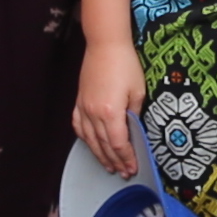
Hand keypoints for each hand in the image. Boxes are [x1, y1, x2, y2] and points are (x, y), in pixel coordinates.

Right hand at [73, 39, 143, 178]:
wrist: (105, 44)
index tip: (132, 167)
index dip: (126, 157)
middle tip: (123, 172)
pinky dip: (85, 138)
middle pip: (104, 145)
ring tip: (109, 166)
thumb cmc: (125, 64)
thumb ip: (135, 113)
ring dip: (100, 155)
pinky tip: (91, 144)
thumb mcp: (138, 90)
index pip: (118, 143)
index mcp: (111, 112)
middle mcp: (94, 113)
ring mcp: (84, 108)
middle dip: (115, 161)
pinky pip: (79, 126)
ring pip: (90, 139)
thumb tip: (134, 128)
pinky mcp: (79, 101)